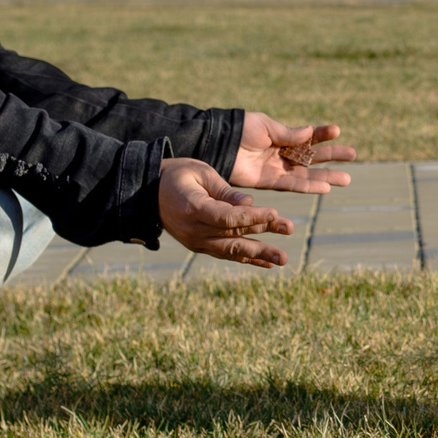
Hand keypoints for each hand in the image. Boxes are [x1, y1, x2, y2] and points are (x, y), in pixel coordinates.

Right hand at [159, 157, 295, 266]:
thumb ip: (225, 191)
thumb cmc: (177, 176)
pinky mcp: (199, 246)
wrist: (148, 194)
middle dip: (264, 232)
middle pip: (234, 234)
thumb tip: (250, 203)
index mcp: (193, 208)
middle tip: (290, 229)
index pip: (227, 217)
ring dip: (260, 253)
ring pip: (232, 250)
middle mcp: (194, 230)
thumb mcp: (199, 173)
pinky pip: (226, 254)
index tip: (274, 213)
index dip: (251, 217)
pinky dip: (247, 259)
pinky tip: (268, 263)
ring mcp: (196, 242)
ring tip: (284, 259)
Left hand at [232, 112, 355, 193]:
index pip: (307, 137)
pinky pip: (293, 185)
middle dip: (332, 157)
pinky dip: (309, 187)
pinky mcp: (269, 182)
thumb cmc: (240, 130)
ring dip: (326, 177)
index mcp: (281, 137)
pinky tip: (325, 187)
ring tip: (347, 178)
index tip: (338, 131)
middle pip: (312, 157)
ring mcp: (276, 169)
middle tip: (353, 156)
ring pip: (307, 174)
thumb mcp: (266, 127)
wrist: (219, 144)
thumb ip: (288, 134)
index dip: (322, 134)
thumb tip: (310, 132)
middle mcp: (281, 154)